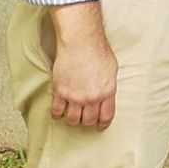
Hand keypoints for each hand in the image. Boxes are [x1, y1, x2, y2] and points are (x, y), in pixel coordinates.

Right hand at [48, 13, 117, 127]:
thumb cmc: (98, 51)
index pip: (105, 117)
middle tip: (85, 117)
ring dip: (72, 118)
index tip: (99, 125)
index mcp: (107, 92)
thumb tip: (106, 97)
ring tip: (73, 113)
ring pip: (72, 120)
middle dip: (87, 121)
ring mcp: (74, 97)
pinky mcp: (60, 93)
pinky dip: (57, 114)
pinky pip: (56, 112)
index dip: (102, 124)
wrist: (81, 42)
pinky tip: (59, 111)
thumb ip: (108, 87)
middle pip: (88, 121)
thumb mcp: (112, 70)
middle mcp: (91, 98)